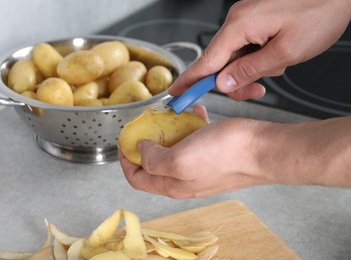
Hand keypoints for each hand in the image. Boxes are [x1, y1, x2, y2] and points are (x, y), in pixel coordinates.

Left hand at [119, 112, 350, 197]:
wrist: (262, 149)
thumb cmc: (224, 155)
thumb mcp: (180, 159)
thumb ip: (154, 160)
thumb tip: (142, 152)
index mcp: (172, 185)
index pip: (137, 179)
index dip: (125, 160)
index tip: (125, 140)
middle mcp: (184, 180)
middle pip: (153, 164)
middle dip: (147, 143)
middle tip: (147, 123)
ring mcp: (199, 167)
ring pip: (174, 149)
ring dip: (169, 132)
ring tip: (171, 115)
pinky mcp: (212, 154)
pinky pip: (194, 140)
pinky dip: (190, 127)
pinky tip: (196, 113)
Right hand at [169, 0, 350, 100]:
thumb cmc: (320, 12)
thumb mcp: (286, 51)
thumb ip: (249, 69)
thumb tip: (223, 83)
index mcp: (240, 25)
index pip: (206, 61)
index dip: (190, 81)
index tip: (176, 95)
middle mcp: (238, 20)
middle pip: (220, 62)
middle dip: (235, 80)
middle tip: (256, 91)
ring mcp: (246, 19)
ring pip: (235, 56)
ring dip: (251, 69)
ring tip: (278, 65)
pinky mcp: (255, 20)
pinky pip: (246, 46)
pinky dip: (257, 57)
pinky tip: (277, 55)